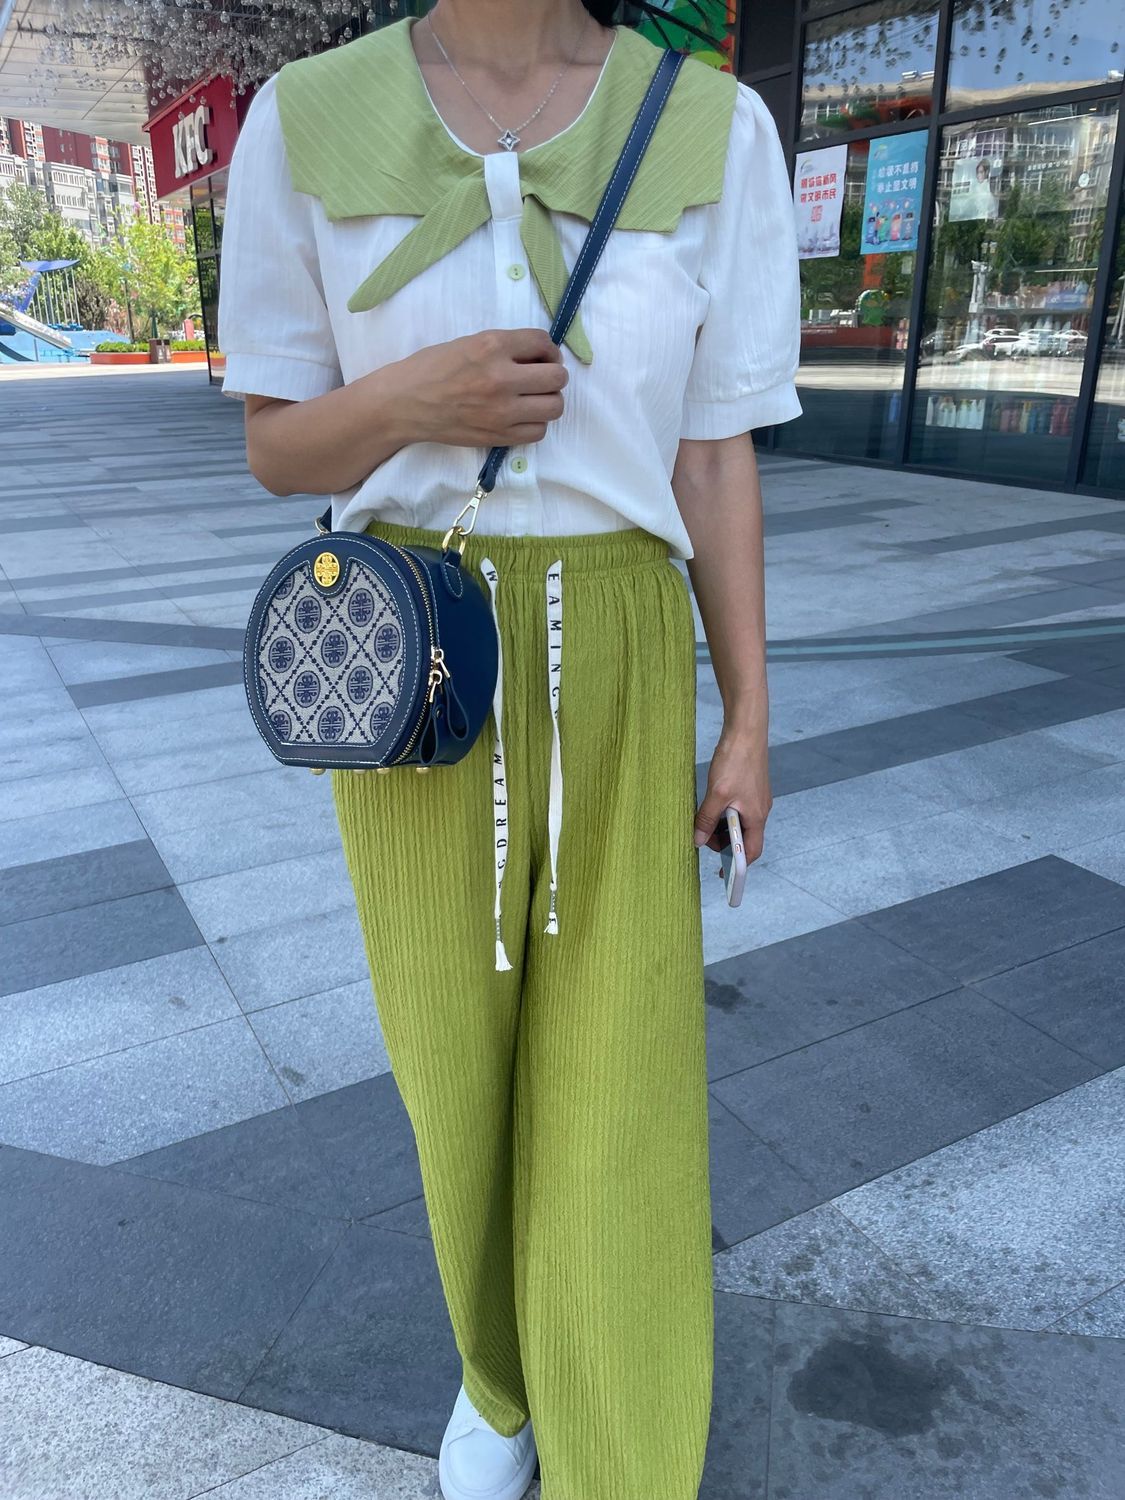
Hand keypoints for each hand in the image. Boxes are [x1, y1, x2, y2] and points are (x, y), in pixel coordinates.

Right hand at [396, 328, 567, 448]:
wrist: (404, 404)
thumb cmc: (432, 369)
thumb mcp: (468, 343)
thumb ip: (504, 347)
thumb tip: (539, 355)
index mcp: (492, 346)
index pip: (543, 342)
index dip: (548, 349)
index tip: (542, 356)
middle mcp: (501, 377)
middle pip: (557, 377)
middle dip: (553, 374)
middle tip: (540, 378)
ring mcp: (502, 410)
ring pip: (554, 407)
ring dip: (549, 400)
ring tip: (533, 399)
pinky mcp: (498, 436)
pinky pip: (539, 432)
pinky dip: (536, 423)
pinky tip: (521, 417)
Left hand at [694, 724, 770, 860]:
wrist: (746, 730)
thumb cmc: (736, 760)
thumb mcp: (717, 794)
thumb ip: (707, 819)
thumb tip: (698, 840)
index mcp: (757, 816)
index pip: (751, 852)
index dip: (738, 866)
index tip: (723, 875)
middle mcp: (760, 810)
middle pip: (744, 838)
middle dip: (724, 843)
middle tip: (702, 837)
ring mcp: (756, 798)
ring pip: (739, 823)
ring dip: (722, 826)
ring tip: (704, 820)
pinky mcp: (750, 788)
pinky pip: (738, 809)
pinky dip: (725, 812)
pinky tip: (711, 804)